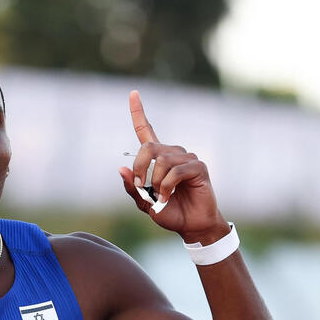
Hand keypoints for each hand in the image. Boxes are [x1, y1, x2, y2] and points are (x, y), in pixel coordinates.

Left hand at [117, 90, 228, 244]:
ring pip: (162, 161)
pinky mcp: (198, 167)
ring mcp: (187, 158)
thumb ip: (132, 188)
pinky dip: (167, 187)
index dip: (138, 112)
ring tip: (161, 196)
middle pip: (148, 148)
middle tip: (142, 187)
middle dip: (139, 168)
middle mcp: (172, 153)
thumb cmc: (169, 213)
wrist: (191, 226)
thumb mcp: (144, 203)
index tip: (133, 93)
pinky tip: (168, 197)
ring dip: (156, 183)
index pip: (146, 130)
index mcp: (158, 158)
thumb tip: (121, 169)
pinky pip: (175, 171)